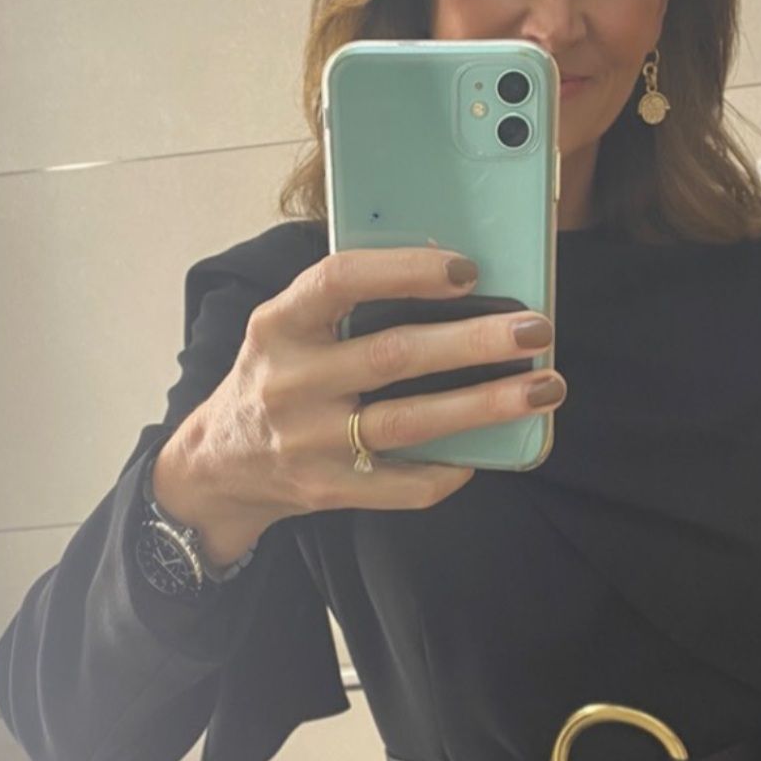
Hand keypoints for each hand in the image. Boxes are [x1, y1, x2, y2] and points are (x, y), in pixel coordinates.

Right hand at [158, 246, 564, 541]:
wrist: (217, 467)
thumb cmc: (273, 378)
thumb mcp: (285, 329)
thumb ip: (344, 302)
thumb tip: (452, 278)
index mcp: (278, 325)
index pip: (339, 281)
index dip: (405, 270)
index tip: (467, 268)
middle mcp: (289, 382)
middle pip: (393, 355)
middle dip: (475, 340)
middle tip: (536, 329)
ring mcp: (308, 442)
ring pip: (409, 423)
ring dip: (485, 405)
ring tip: (543, 389)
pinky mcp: (327, 491)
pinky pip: (404, 485)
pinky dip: (450, 469)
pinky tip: (488, 451)